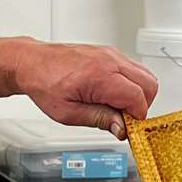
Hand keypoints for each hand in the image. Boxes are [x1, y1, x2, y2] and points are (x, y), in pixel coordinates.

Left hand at [12, 41, 157, 138]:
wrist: (32, 63)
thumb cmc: (44, 83)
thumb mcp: (68, 113)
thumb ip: (99, 120)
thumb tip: (122, 128)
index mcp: (100, 76)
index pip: (138, 99)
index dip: (136, 118)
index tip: (127, 128)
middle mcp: (109, 61)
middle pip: (149, 85)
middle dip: (142, 106)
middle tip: (124, 119)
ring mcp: (111, 54)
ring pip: (145, 75)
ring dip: (138, 94)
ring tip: (117, 107)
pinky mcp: (109, 53)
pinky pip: (133, 68)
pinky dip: (130, 84)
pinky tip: (113, 94)